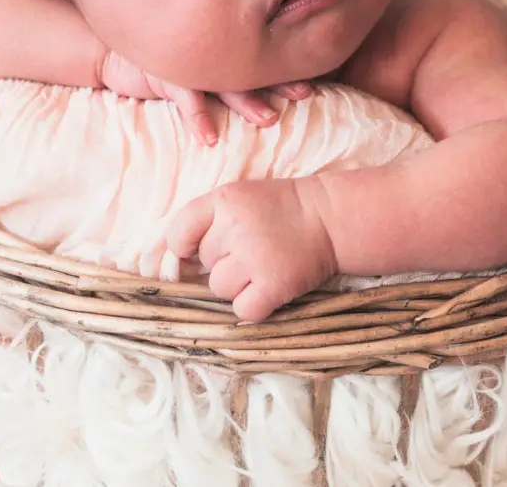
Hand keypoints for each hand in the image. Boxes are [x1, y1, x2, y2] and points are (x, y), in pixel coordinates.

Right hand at [97, 50, 311, 144]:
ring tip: (269, 119)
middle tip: (306, 93)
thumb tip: (266, 91)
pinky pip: (185, 97)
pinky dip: (198, 117)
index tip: (316, 79)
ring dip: (248, 101)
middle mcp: (211, 53)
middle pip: (252, 67)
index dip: (288, 67)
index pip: (262, 56)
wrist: (117, 52)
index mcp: (223, 49)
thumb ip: (227, 68)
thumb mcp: (198, 63)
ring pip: (225, 82)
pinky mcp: (165, 73)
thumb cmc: (165, 60)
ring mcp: (189, 62)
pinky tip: (210, 138)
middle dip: (280, 81)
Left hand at [166, 178, 336, 321]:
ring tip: (262, 267)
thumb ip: (208, 219)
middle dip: (223, 261)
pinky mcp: (273, 284)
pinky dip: (254, 306)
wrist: (330, 218)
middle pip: (204, 263)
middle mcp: (235, 227)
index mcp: (224, 200)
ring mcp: (254, 257)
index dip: (185, 246)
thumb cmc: (281, 209)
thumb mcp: (241, 197)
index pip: (179, 232)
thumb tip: (175, 260)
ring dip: (237, 285)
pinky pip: (243, 310)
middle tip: (252, 249)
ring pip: (219, 289)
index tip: (197, 249)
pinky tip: (270, 288)